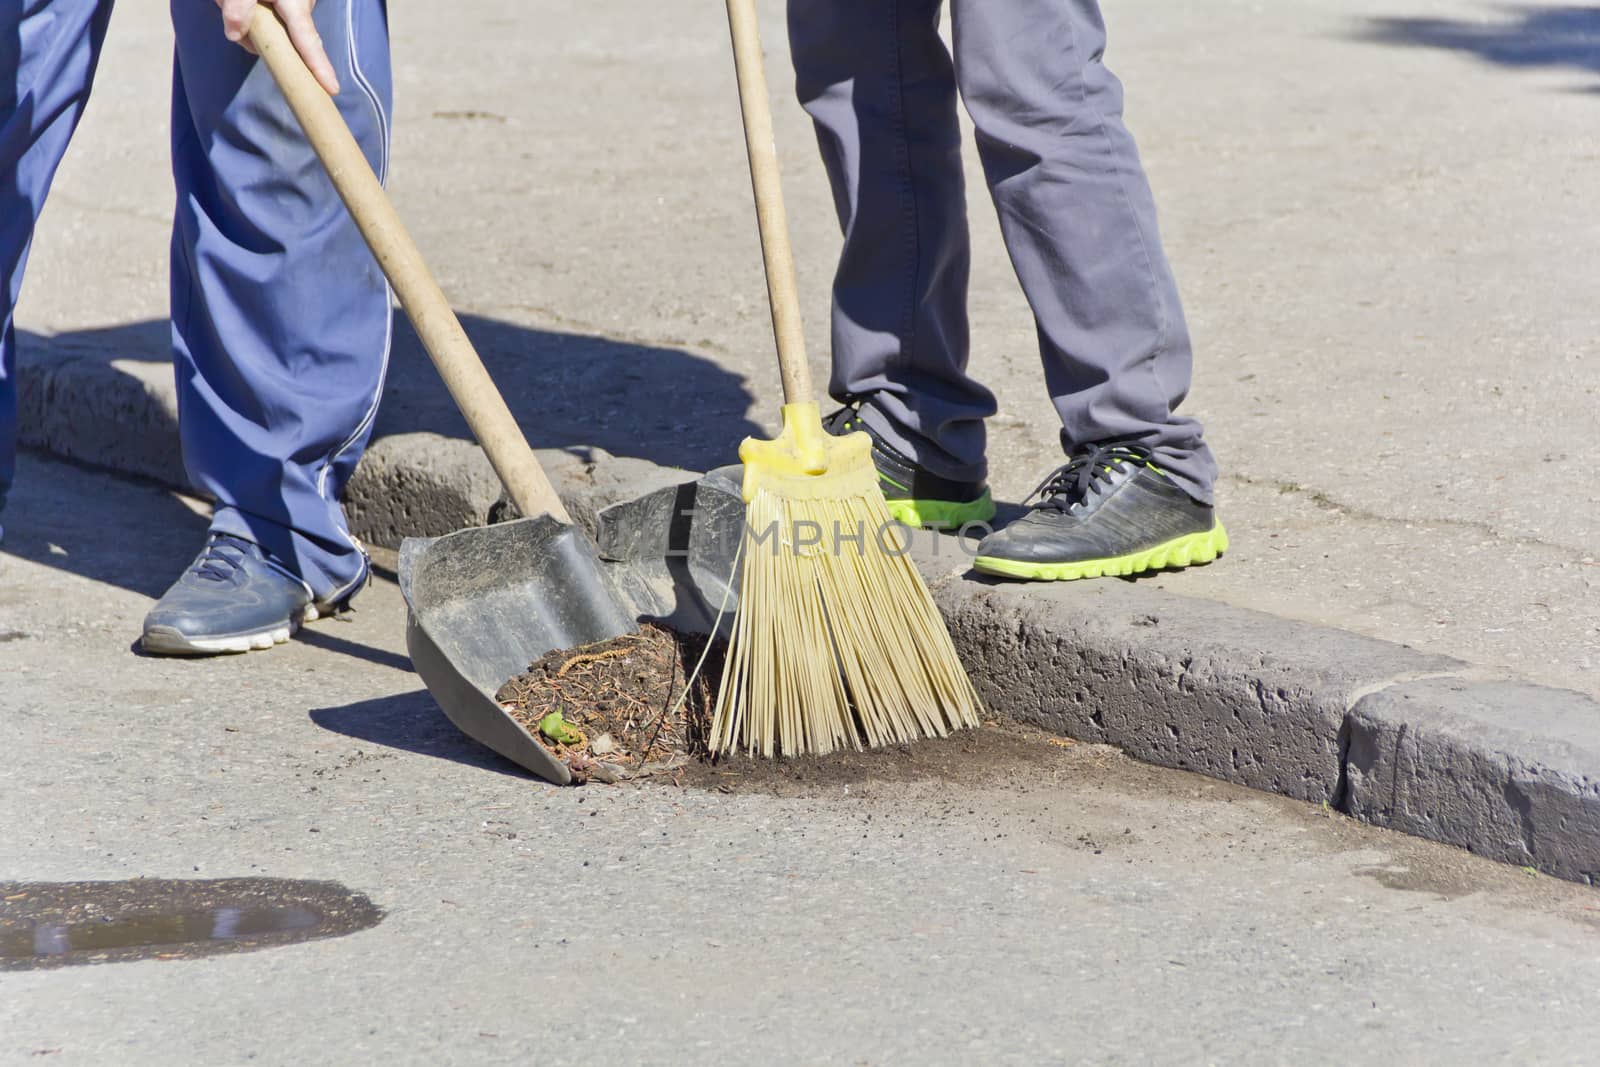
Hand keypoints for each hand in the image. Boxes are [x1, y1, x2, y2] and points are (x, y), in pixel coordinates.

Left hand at [217, 0, 340, 94]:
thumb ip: (237, 9)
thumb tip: (236, 37)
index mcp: (294, 4)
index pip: (307, 41)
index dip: (319, 66)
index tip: (332, 88)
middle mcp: (302, 6)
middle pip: (286, 38)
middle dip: (259, 35)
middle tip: (229, 7)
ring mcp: (299, 5)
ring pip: (275, 28)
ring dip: (252, 21)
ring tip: (232, 0)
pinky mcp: (291, 4)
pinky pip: (273, 18)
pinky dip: (255, 14)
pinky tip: (241, 1)